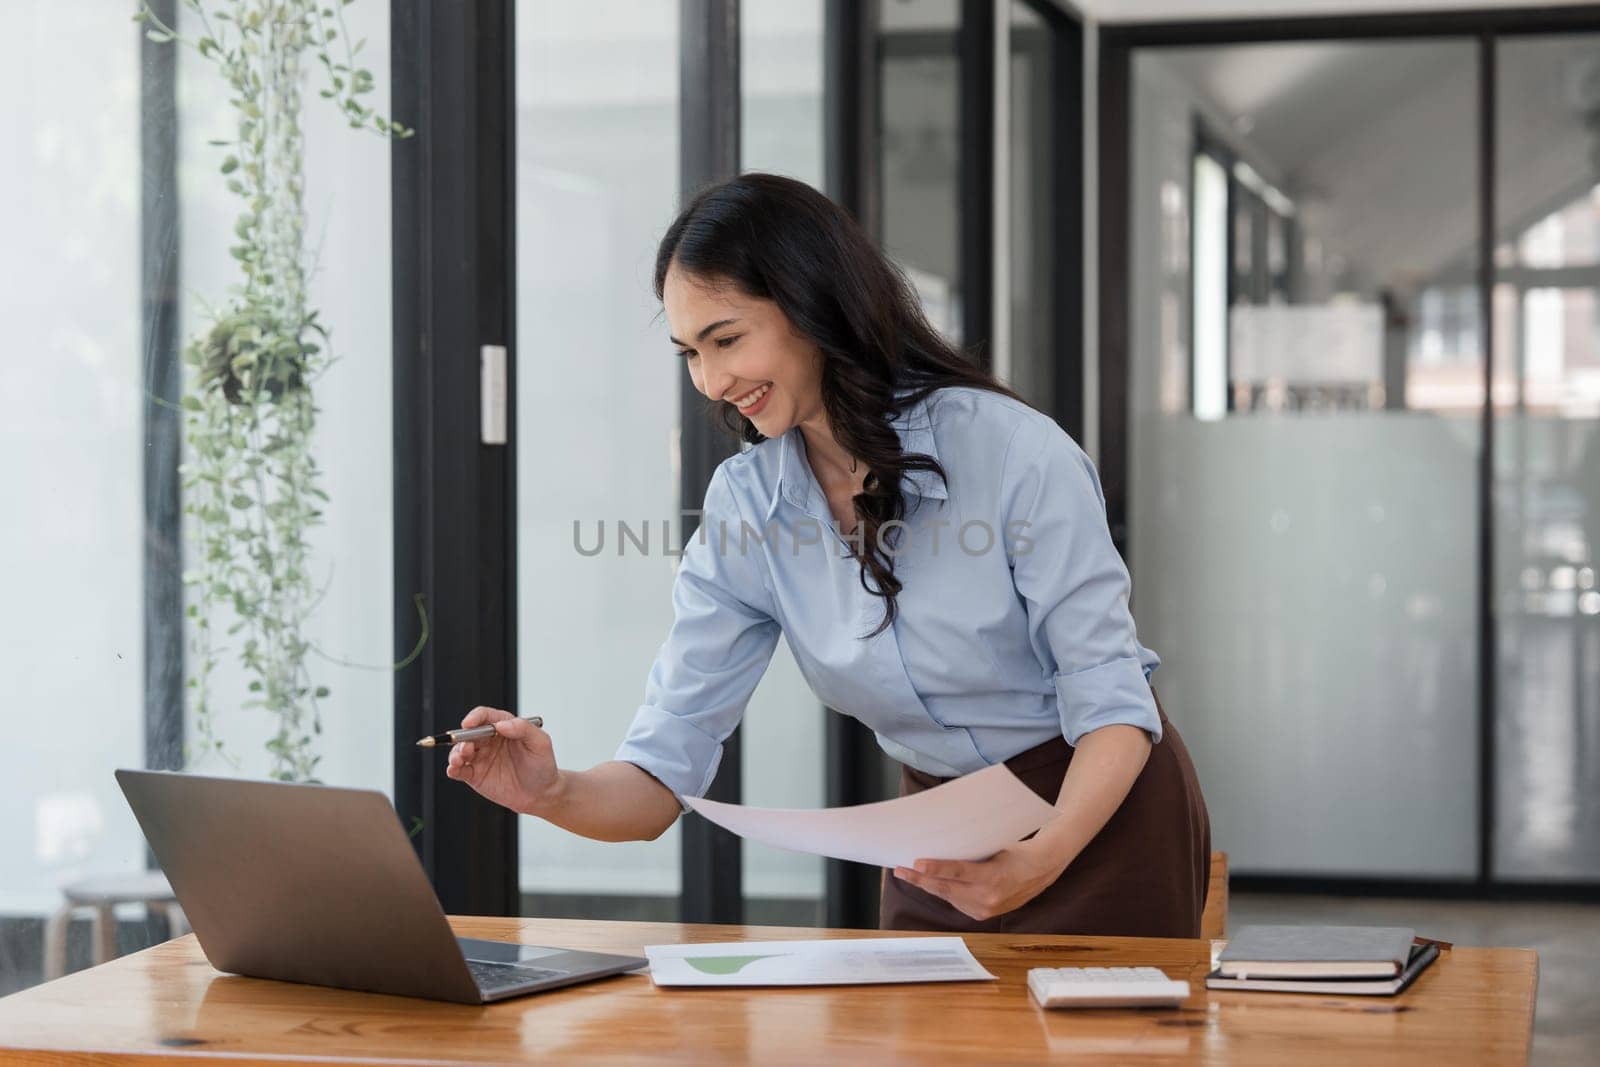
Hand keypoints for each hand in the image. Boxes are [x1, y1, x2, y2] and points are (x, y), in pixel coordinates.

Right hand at [444, 706, 559, 815]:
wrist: (541, 793)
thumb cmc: (542, 765)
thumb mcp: (541, 743)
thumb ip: (524, 728)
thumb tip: (501, 724)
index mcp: (504, 727)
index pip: (485, 716)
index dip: (475, 717)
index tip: (469, 723)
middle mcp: (489, 741)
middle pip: (468, 733)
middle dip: (462, 737)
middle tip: (467, 746)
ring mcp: (481, 758)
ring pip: (460, 751)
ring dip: (456, 753)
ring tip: (461, 758)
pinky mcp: (475, 775)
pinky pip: (459, 770)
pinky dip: (453, 769)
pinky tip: (454, 769)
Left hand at [891, 837, 1069, 921]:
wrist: (1040, 871)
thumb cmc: (1016, 852)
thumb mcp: (995, 847)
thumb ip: (971, 852)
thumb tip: (940, 846)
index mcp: (994, 876)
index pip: (959, 871)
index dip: (936, 868)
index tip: (917, 863)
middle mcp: (989, 897)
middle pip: (947, 888)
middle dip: (920, 879)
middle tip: (899, 869)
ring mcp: (985, 909)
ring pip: (948, 896)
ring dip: (927, 885)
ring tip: (906, 874)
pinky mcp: (982, 915)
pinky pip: (955, 901)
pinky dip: (941, 891)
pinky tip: (927, 882)